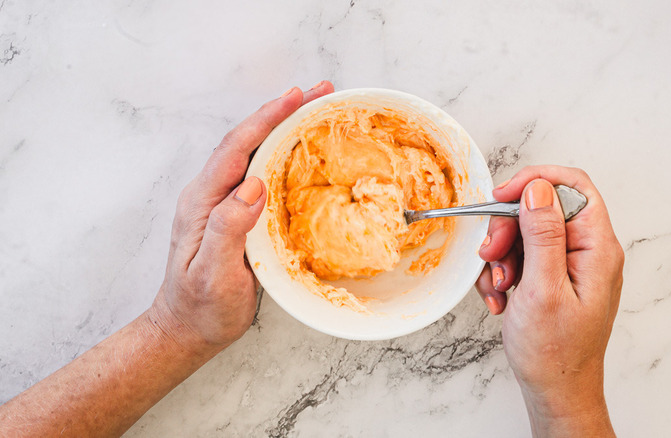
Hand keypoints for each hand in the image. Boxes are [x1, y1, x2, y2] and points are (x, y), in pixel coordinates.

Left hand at [151, 81, 334, 350]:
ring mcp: (222, 203)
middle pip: (245, 140)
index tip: (296, 97)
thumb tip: (254, 185)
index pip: (236, 149)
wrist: (186, 329)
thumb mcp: (213, 274)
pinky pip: (260, 173)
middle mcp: (210, 194)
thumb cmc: (201, 308)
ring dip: (282, 128)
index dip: (266, 119)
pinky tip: (300, 150)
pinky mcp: (234, 214)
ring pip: (253, 153)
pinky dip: (282, 153)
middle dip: (280, 112)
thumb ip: (228, 228)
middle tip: (319, 92)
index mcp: (203, 202)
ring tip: (315, 110)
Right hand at [475, 166, 622, 435]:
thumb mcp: (542, 289)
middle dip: (508, 229)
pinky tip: (501, 298)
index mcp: (597, 248)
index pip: (572, 186)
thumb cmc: (555, 352)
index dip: (534, 182)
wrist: (556, 391)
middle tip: (492, 256)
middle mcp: (588, 250)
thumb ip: (543, 235)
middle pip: (542, 208)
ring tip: (498, 288)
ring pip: (526, 233)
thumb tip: (538, 189)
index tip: (501, 198)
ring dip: (502, 257)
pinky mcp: (553, 276)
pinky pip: (521, 256)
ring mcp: (570, 263)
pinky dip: (503, 273)